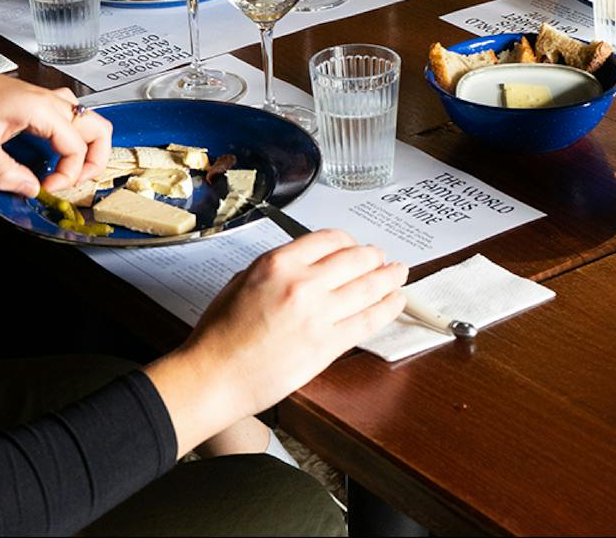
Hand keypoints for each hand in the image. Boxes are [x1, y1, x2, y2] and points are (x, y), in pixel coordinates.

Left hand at [0, 49, 110, 193]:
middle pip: (98, 130)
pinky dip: (71, 137)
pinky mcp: (38, 101)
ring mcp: (46, 99)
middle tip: (72, 181)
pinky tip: (51, 151)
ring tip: (68, 169)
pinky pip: (70, 117)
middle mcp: (51, 101)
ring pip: (88, 121)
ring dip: (87, 147)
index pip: (76, 148)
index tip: (45, 189)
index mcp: (42, 109)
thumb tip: (31, 190)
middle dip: (94, 160)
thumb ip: (5, 173)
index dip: (67, 175)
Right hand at [147, 230, 406, 455]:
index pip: (329, 239)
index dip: (348, 242)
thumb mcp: (243, 280)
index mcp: (279, 262)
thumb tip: (307, 264)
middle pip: (355, 259)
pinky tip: (397, 302)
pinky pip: (367, 320)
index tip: (353, 247)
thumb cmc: (221, 332)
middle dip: (373, 257)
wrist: (215, 376)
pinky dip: (387, 309)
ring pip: (368, 287)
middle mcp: (303, 283)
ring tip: (400, 273)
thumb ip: (278, 268)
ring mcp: (319, 314)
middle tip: (382, 259)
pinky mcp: (328, 345)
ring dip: (390, 278)